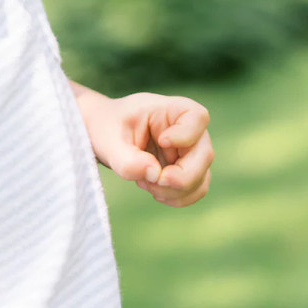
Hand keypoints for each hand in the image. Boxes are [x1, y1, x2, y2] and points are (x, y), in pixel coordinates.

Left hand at [80, 91, 212, 207]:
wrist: (103, 136)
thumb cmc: (107, 128)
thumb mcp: (108, 140)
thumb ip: (127, 159)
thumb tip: (154, 174)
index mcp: (171, 109)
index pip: (197, 117)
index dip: (185, 134)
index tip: (162, 141)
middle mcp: (188, 130)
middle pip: (204, 155)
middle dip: (180, 177)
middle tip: (154, 181)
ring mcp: (190, 153)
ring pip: (201, 179)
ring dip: (174, 191)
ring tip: (143, 182)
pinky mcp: (187, 172)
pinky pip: (194, 191)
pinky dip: (175, 197)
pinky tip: (151, 189)